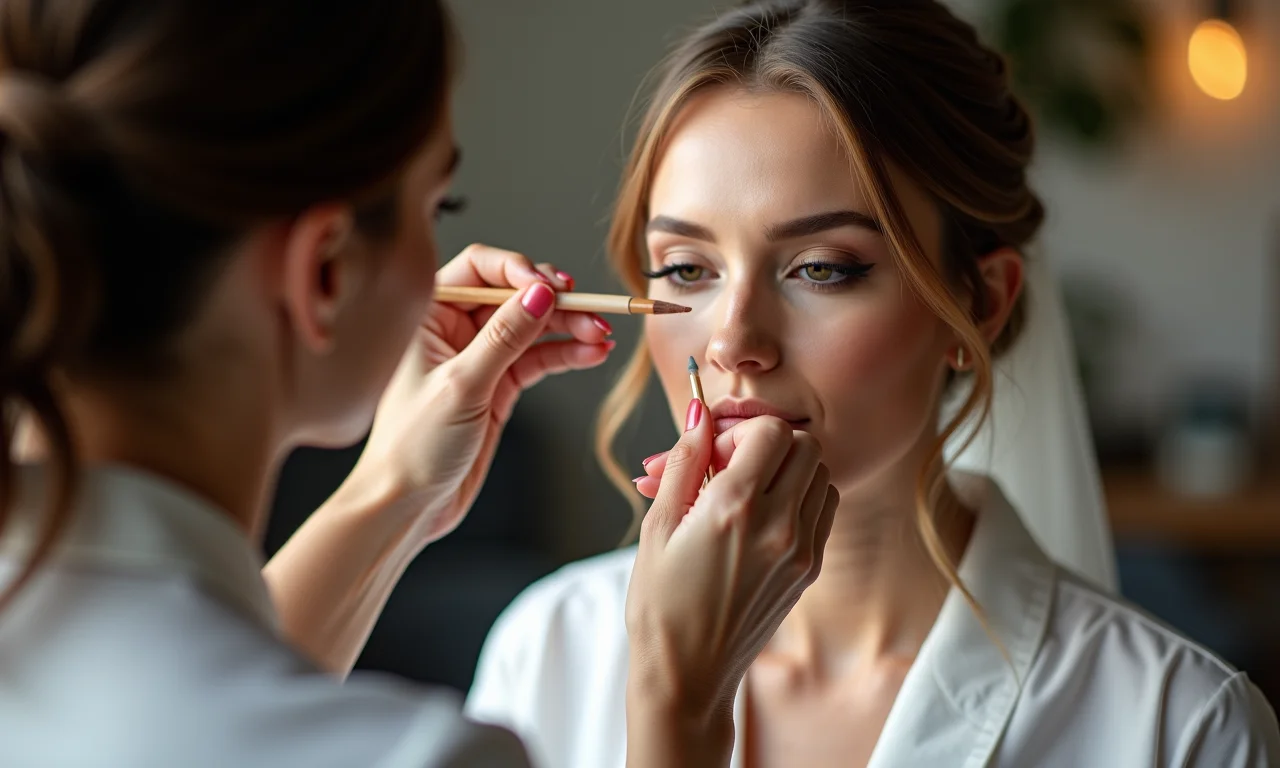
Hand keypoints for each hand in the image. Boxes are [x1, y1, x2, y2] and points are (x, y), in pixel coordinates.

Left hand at [342, 244, 613, 545]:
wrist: (408, 504)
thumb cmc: (413, 446)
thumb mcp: (462, 384)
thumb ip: (504, 336)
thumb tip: (539, 292)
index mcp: (429, 315)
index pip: (479, 268)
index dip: (518, 269)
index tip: (550, 287)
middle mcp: (454, 329)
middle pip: (514, 295)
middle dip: (556, 302)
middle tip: (593, 312)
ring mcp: (481, 357)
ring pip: (533, 327)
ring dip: (570, 328)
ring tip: (602, 336)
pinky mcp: (499, 386)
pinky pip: (539, 359)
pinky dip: (567, 355)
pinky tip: (592, 354)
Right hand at [623, 405, 838, 756]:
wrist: (688, 674)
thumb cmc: (660, 603)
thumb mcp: (657, 526)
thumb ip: (683, 462)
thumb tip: (700, 412)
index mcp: (733, 509)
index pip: (772, 430)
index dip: (742, 430)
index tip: (716, 453)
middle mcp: (777, 525)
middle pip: (805, 444)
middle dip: (770, 443)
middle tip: (733, 468)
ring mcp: (801, 549)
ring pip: (821, 473)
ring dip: (790, 468)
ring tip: (748, 493)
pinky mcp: (810, 569)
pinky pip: (824, 508)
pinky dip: (801, 497)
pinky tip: (764, 518)